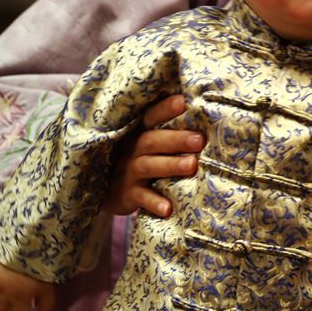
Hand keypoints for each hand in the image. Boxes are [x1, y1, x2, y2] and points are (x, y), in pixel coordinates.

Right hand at [106, 94, 203, 217]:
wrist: (105, 191)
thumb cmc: (137, 160)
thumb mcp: (145, 143)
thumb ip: (167, 131)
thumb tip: (206, 117)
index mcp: (138, 132)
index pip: (150, 116)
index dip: (165, 109)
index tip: (183, 102)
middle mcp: (131, 149)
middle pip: (152, 140)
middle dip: (176, 139)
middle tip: (200, 140)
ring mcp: (127, 172)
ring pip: (148, 166)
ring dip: (170, 165)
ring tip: (192, 165)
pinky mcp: (126, 195)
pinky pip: (141, 198)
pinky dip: (153, 203)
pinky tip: (168, 208)